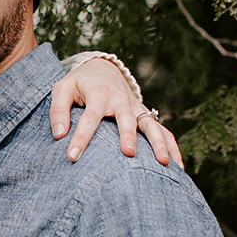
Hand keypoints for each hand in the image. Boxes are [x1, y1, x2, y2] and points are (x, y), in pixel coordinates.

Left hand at [49, 58, 183, 166]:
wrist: (103, 69)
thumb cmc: (79, 84)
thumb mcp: (62, 89)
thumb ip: (58, 110)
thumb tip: (58, 135)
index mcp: (99, 94)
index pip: (89, 118)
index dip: (81, 137)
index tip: (73, 157)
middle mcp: (121, 100)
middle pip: (127, 119)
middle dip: (128, 135)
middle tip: (128, 153)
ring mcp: (137, 108)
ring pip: (151, 124)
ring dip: (158, 143)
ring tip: (164, 163)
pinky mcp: (145, 115)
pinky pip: (162, 130)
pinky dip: (172, 146)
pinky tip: (178, 167)